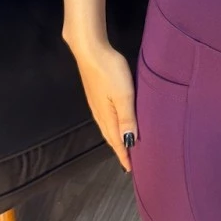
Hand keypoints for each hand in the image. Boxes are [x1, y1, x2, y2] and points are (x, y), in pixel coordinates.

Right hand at [66, 38, 137, 171]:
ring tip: (125, 147)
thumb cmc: (109, 71)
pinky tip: (117, 124)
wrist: (90, 50)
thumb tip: (129, 142)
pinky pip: (106, 119)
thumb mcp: (124, 95)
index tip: (131, 169)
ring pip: (108, 128)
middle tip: (130, 162)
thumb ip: (127, 118)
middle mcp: (100, 114)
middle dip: (120, 150)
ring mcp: (96, 104)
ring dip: (116, 139)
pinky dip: (113, 127)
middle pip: (111, 137)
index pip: (117, 142)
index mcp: (107, 116)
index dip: (124, 155)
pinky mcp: (96, 96)